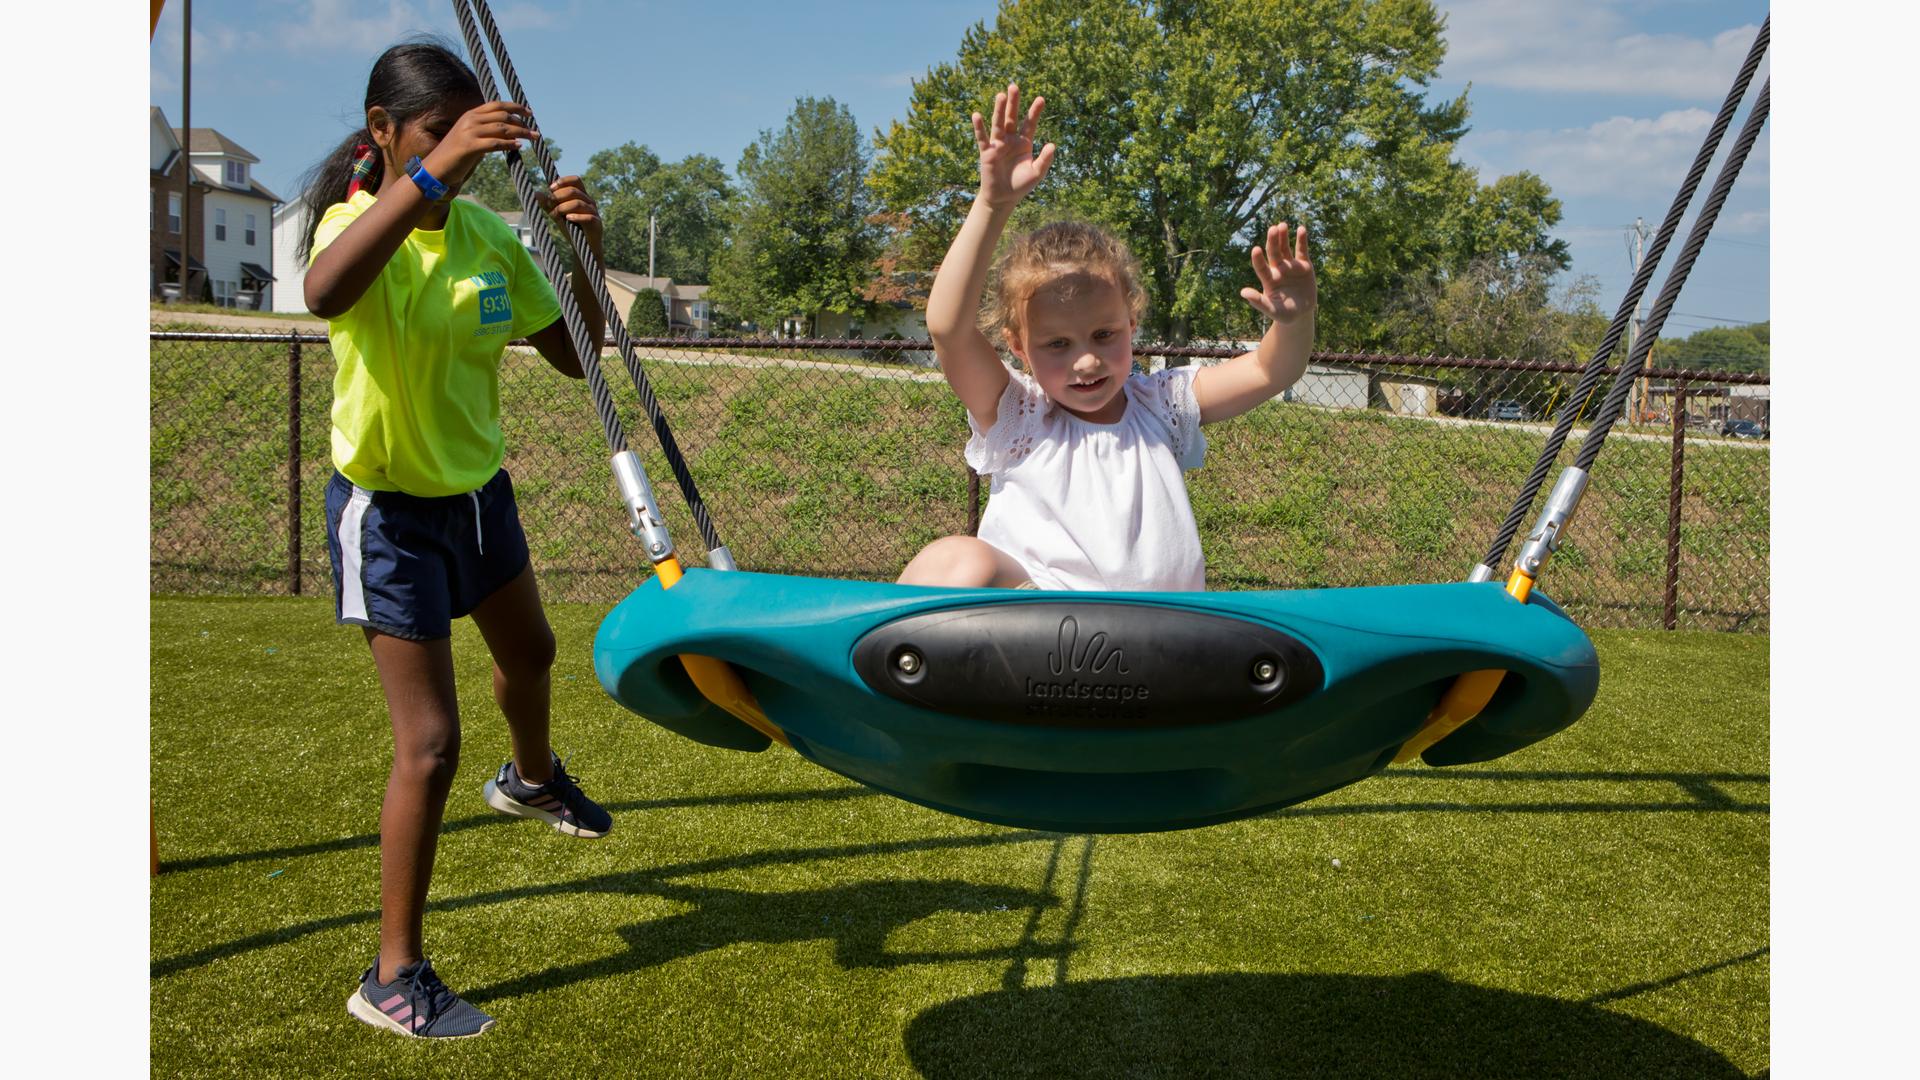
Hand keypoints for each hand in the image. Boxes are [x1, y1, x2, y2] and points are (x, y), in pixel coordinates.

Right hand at [421, 100, 536, 187]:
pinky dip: (509, 144)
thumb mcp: (472, 139)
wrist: (435, 169)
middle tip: (535, 131)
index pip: (496, 105)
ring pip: (501, 128)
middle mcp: (470, 120)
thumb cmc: (455, 156)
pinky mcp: (469, 146)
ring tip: (533, 138)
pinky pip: (495, 143)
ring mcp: (469, 132)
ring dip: (521, 133)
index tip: (529, 113)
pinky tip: (519, 147)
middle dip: (521, 122)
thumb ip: (486, 133)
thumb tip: (507, 133)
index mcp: (470, 115)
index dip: (514, 107)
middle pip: (502, 115)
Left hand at [539, 175, 602, 254]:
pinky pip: (588, 217)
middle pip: (574, 191)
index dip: (563, 181)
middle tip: (550, 204)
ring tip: (555, 214)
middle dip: (559, 196)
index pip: (576, 180)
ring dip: (563, 207)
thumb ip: (548, 204)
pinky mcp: (597, 224)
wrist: (583, 248)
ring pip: (578, 203)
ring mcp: (594, 212)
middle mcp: (589, 201)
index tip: (550, 188)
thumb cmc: (571, 228)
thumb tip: (536, 193)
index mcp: (581, 196)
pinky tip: (568, 219)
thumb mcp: (557, 214)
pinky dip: (576, 217)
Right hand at [973, 83, 1055, 209]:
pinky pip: (982, 138)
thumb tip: (1052, 145)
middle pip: (1012, 117)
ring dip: (999, 110)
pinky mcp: (987, 152)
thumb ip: (1045, 160)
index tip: (1041, 99)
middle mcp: (1010, 140)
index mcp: (1024, 142)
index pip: (1030, 123)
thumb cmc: (1021, 185)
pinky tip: (977, 115)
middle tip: (1014, 86)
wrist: (1004, 197)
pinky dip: (979, 127)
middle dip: (1013, 103)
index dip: (1035, 112)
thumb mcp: (1037, 173)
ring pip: (998, 124)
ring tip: (1001, 95)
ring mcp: (998, 144)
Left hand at [1239, 223, 1315, 324]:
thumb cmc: (1285, 314)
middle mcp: (1278, 270)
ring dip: (1283, 237)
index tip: (1256, 250)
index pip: (1261, 267)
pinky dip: (1302, 240)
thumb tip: (1242, 292)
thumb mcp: (1272, 310)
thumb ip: (1259, 302)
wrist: (1301, 314)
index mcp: (1269, 280)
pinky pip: (1302, 251)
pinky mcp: (1303, 265)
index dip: (1258, 259)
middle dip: (1273, 241)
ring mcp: (1290, 266)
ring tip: (1282, 225)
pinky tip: (1301, 229)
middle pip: (1273, 253)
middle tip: (1272, 229)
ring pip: (1285, 248)